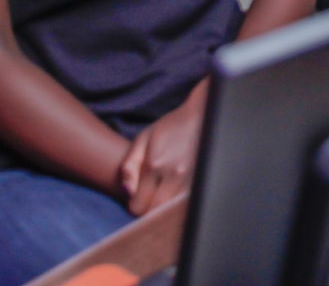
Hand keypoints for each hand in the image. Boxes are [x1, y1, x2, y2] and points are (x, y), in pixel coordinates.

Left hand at [118, 86, 205, 214]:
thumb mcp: (143, 139)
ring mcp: (190, 179)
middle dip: (148, 209)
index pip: (138, 206)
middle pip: (155, 212)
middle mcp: (173, 175)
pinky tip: (175, 190)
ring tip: (162, 192)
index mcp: (155, 165)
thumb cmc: (169, 127)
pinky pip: (184, 203)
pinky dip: (177, 202)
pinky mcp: (201, 180)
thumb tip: (128, 191)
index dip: (134, 205)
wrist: (201, 116)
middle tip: (148, 198)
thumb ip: (129, 166)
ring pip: (171, 210)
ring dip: (164, 207)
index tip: (136, 197)